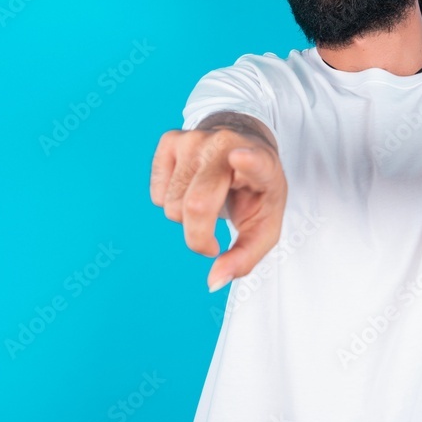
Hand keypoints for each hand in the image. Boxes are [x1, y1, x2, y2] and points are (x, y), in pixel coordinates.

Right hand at [150, 128, 287, 291]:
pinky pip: (157, 194)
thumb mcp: (264, 226)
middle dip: (199, 236)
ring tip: (208, 201)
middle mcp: (227, 144)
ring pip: (172, 205)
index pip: (255, 161)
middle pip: (197, 205)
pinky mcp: (170, 140)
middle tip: (213, 240)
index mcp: (262, 163)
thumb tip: (213, 282)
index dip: (248, 161)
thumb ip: (244, 258)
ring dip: (186, 218)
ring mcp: (195, 138)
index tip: (240, 156)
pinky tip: (191, 187)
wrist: (242, 146)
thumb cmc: (254, 191)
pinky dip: (171, 202)